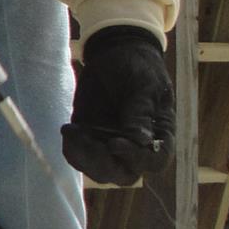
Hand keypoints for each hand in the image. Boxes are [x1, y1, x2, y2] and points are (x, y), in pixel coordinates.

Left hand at [62, 25, 174, 184]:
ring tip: (72, 131)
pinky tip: (68, 130)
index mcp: (159, 135)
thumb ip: (140, 113)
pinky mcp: (89, 139)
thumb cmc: (138, 68)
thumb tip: (140, 141)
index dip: (135, 159)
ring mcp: (110, 145)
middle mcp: (136, 147)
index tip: (113, 143)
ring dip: (84, 157)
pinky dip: (72, 150)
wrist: (115, 53)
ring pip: (100, 171)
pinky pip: (80, 157)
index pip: (154, 162)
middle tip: (86, 139)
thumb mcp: (143, 86)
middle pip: (124, 174)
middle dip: (103, 164)